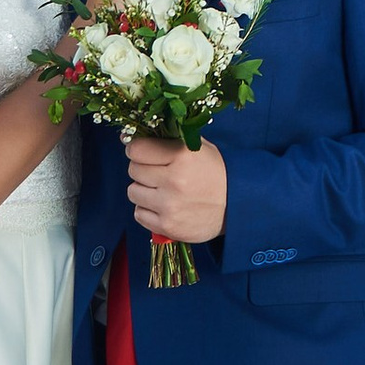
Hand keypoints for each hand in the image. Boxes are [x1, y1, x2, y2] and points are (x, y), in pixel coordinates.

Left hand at [125, 132, 228, 248]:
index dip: (137, 150)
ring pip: (133, 192)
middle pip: (133, 170)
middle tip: (160, 173)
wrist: (237, 204)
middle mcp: (174, 180)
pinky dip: (148, 210)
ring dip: (144, 190)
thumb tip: (127, 138)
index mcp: (182, 155)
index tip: (144, 153)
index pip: (136, 149)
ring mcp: (170, 205)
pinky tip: (164, 206)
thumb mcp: (197, 147)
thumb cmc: (215, 172)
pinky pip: (138, 214)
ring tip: (163, 190)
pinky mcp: (167, 225)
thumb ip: (165, 138)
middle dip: (143, 169)